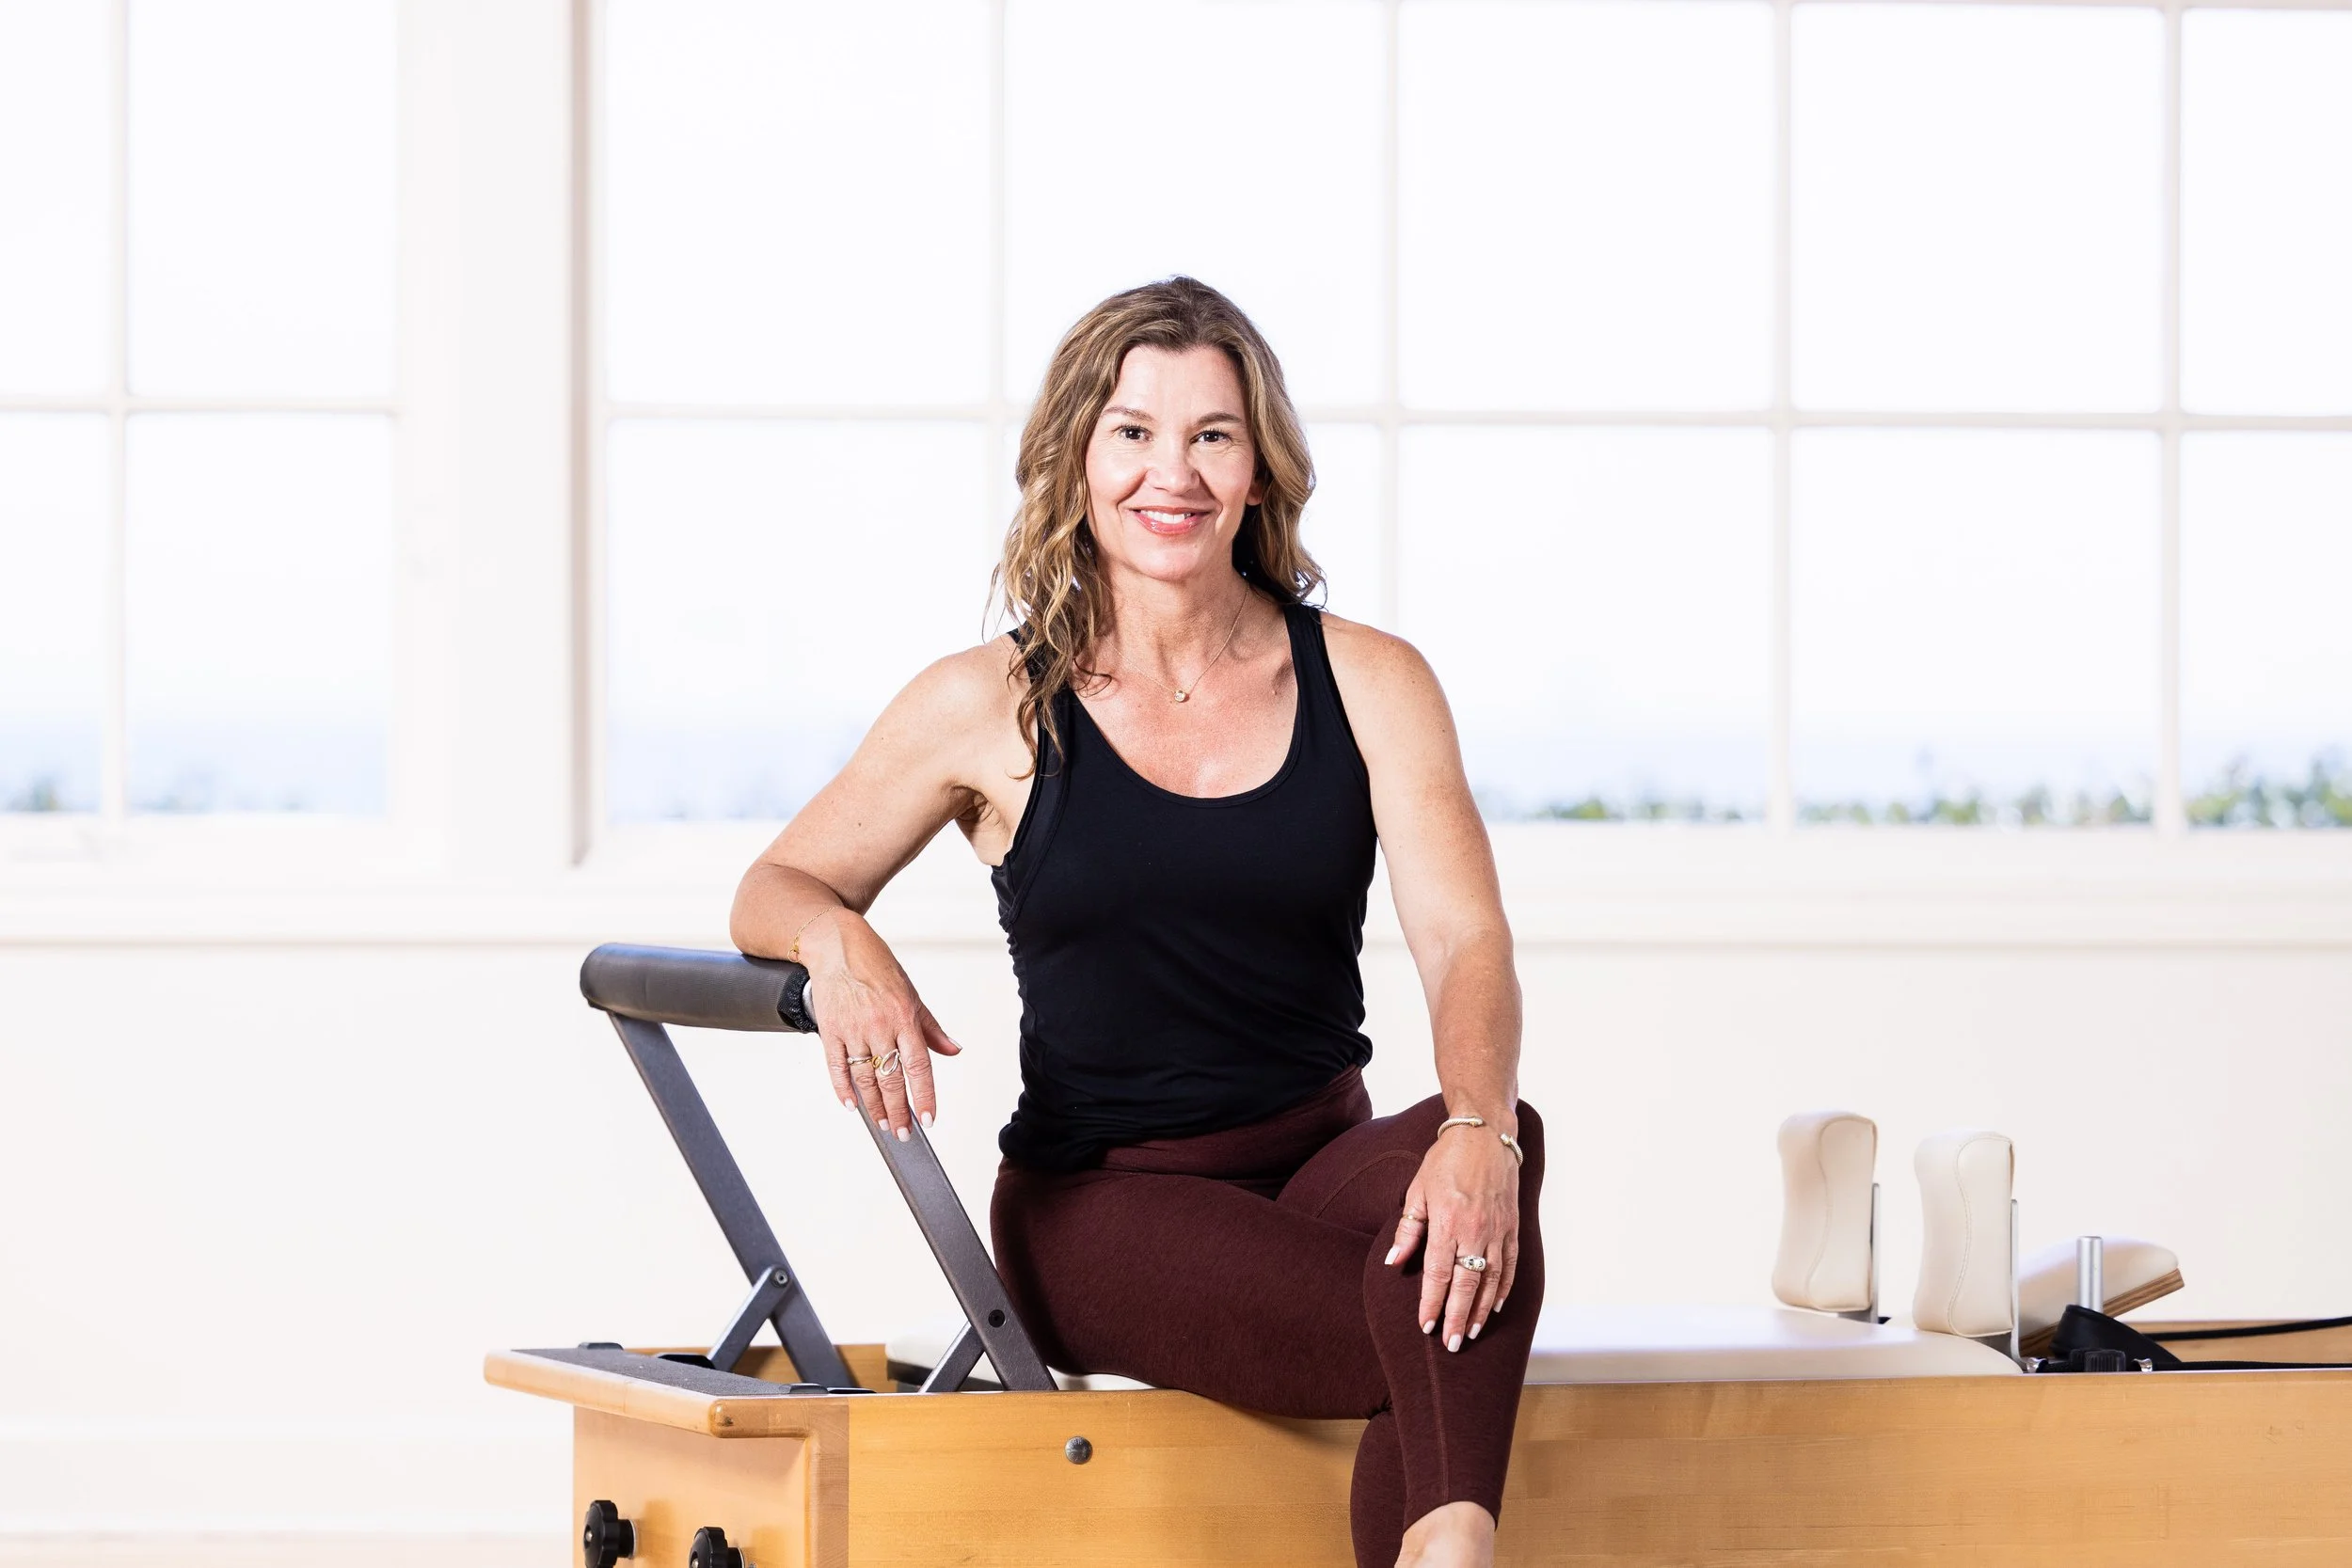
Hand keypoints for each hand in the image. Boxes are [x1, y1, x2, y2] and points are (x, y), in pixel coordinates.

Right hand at [801, 911, 962, 1140]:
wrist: (837, 945)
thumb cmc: (876, 967)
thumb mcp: (912, 994)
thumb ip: (931, 1028)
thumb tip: (953, 1050)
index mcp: (904, 1017)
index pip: (919, 1066)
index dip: (924, 1096)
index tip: (928, 1119)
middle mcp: (879, 1026)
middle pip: (891, 1079)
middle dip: (899, 1111)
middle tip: (903, 1133)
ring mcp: (853, 1030)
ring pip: (865, 1078)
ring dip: (874, 1106)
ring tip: (882, 1124)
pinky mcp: (830, 1030)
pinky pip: (836, 1066)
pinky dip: (843, 1089)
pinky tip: (851, 1105)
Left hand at [1384, 1122, 1519, 1350]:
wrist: (1485, 1135)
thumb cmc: (1445, 1161)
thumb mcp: (1418, 1190)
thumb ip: (1408, 1229)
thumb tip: (1393, 1261)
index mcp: (1447, 1221)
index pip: (1438, 1273)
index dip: (1432, 1302)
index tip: (1426, 1325)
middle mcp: (1475, 1230)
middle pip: (1466, 1284)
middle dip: (1458, 1317)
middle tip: (1452, 1344)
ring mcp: (1497, 1230)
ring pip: (1491, 1280)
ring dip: (1482, 1310)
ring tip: (1473, 1332)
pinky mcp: (1513, 1227)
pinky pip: (1510, 1265)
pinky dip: (1505, 1288)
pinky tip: (1497, 1305)